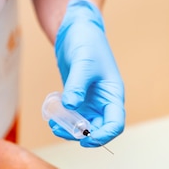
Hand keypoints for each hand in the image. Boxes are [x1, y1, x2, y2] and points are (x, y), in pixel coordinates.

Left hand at [54, 0, 123, 146]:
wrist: (76, 29)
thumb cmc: (86, 42)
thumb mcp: (82, 63)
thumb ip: (77, 86)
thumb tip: (71, 107)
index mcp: (113, 94)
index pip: (115, 123)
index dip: (103, 136)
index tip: (85, 139)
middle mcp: (104, 101)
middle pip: (99, 129)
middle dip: (82, 135)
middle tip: (62, 131)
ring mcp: (91, 101)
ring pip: (85, 125)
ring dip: (70, 130)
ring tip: (54, 125)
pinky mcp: (79, 98)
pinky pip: (73, 117)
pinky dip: (64, 121)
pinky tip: (53, 118)